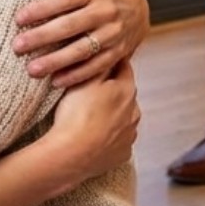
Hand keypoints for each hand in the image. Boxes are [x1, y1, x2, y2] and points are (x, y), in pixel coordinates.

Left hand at [12, 0, 147, 86]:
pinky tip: (55, 81)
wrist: (139, 8)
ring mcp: (112, 34)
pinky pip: (95, 67)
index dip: (41, 8)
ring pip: (81, 50)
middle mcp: (105, 11)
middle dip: (42, 37)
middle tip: (17, 46)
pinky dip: (76, 75)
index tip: (18, 18)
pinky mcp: (117, 53)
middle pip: (70, 26)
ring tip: (31, 69)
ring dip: (56, 61)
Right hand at [46, 61, 140, 185]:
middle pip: (125, 94)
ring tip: (91, 116)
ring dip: (112, 114)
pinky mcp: (123, 154)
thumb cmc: (76, 114)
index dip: (112, 62)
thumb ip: (99, 64)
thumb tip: (108, 51)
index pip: (124, 67)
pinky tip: (95, 135)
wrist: (70, 154)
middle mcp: (135, 112)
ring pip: (124, 118)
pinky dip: (110, 136)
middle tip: (91, 91)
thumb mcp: (85, 80)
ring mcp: (130, 135)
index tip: (102, 60)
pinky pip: (118, 139)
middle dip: (112, 90)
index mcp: (127, 90)